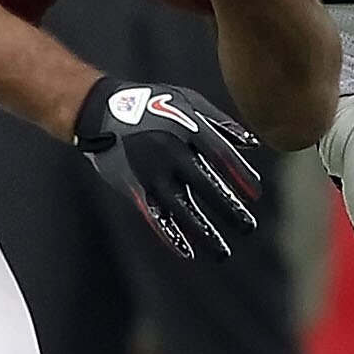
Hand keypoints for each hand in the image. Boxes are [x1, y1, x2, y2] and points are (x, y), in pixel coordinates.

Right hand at [71, 75, 266, 258]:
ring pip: (181, 208)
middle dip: (229, 209)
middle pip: (206, 185)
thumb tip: (253, 144)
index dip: (240, 177)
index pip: (221, 157)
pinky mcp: (134, 187)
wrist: (100, 110)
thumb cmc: (151, 103)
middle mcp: (171, 153)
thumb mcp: (187, 100)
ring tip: (223, 253)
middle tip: (248, 227)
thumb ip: (220, 122)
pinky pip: (154, 215)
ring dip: (204, 232)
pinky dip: (171, 235)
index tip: (254, 196)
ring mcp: (151, 172)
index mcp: (187, 129)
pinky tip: (187, 251)